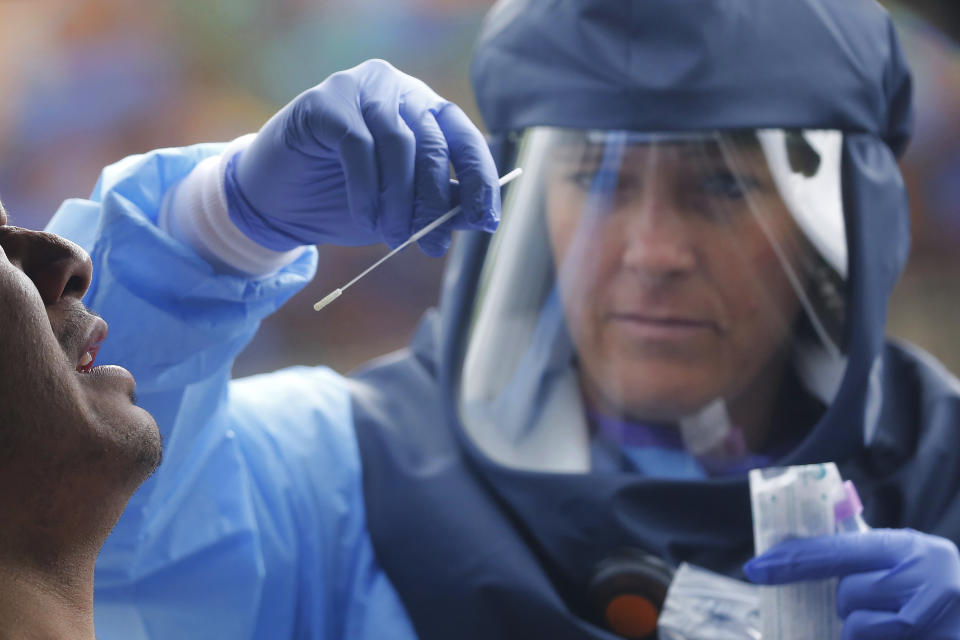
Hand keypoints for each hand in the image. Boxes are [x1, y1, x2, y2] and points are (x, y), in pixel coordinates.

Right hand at [224, 59, 499, 255]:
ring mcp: (360, 89)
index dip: (480, 179)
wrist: (278, 202)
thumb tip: (479, 216)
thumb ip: (440, 203)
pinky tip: (365, 217)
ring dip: (401, 200)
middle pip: (433, 143)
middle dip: (435, 201)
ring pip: (399, 144)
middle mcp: (398, 89)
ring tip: (394, 237)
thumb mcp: (403, 206)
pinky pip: (358, 145)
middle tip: (431, 245)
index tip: (485, 220)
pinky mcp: (325, 101)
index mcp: (425, 110)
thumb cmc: (346, 200)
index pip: (464, 137)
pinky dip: (367, 189)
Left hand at [743, 529, 959, 638]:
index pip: (835, 551)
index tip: (755, 569)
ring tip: (885, 622)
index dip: (791, 561)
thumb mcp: (901, 558)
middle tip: (865, 602)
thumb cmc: (927, 584)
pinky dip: (868, 639)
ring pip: (858, 627)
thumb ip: (856, 550)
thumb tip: (791, 546)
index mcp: (909, 547)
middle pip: (847, 594)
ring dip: (859, 629)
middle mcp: (926, 578)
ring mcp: (934, 619)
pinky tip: (889, 634)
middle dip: (845, 602)